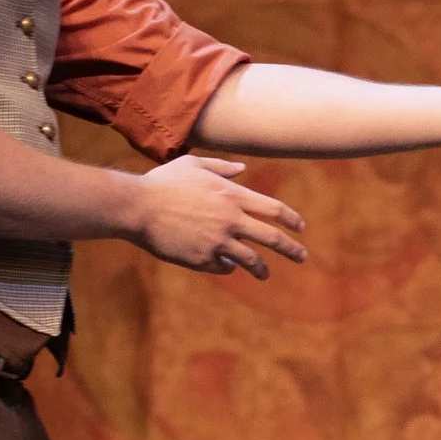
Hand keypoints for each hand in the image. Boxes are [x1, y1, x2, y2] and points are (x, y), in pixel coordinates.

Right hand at [134, 157, 307, 278]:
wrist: (137, 207)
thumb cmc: (163, 182)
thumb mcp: (194, 165)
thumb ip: (222, 166)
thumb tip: (243, 169)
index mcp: (233, 195)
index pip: (274, 209)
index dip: (292, 219)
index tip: (301, 228)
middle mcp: (231, 220)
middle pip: (273, 238)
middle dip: (292, 249)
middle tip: (302, 256)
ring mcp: (217, 242)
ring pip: (251, 260)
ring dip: (262, 269)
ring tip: (265, 274)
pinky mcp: (202, 259)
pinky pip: (223, 267)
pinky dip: (228, 267)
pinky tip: (228, 267)